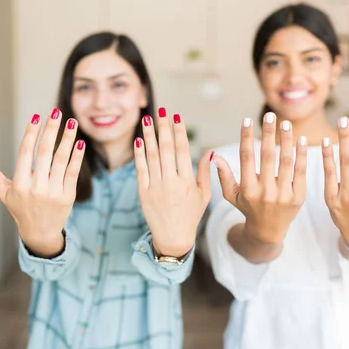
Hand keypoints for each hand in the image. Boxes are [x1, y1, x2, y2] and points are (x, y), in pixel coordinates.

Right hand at [0, 109, 85, 255]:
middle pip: (44, 153)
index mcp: (19, 184)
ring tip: (72, 122)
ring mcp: (53, 192)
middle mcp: (36, 187)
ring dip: (67, 139)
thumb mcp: (4, 193)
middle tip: (56, 112)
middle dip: (51, 131)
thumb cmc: (20, 209)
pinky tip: (80, 142)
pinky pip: (72, 172)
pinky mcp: (68, 196)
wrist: (40, 233)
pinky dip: (77, 156)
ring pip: (61, 160)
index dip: (31, 134)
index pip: (25, 153)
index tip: (36, 117)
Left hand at [134, 107, 211, 256]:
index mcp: (187, 181)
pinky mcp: (142, 193)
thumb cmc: (191, 215)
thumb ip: (206, 172)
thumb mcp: (203, 195)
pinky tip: (138, 140)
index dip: (179, 132)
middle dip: (163, 127)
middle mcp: (170, 182)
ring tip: (147, 119)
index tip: (176, 116)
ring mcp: (155, 187)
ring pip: (151, 156)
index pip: (182, 151)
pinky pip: (140, 170)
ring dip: (149, 136)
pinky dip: (139, 154)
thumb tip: (210, 151)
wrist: (173, 237)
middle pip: (166, 149)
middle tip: (161, 110)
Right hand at [213, 112, 307, 244]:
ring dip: (286, 140)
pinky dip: (301, 155)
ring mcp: (283, 195)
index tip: (247, 120)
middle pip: (267, 157)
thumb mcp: (231, 195)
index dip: (246, 138)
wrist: (268, 231)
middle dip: (268, 134)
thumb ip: (224, 175)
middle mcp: (265, 192)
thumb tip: (214, 155)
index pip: (246, 158)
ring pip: (285, 162)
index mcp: (248, 189)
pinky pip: (300, 172)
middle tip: (270, 115)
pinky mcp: (298, 197)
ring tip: (286, 124)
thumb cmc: (248, 208)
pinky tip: (301, 140)